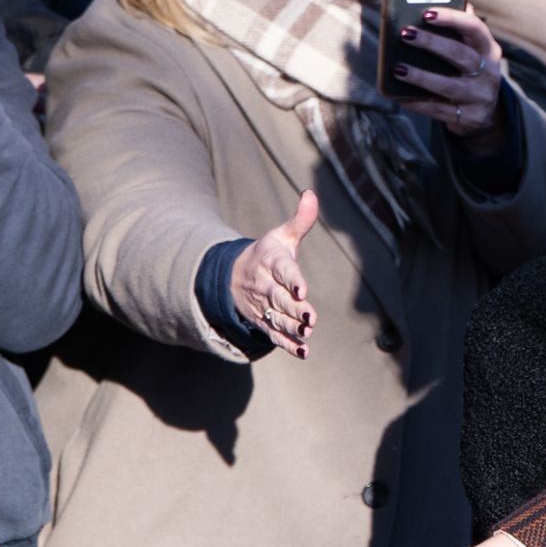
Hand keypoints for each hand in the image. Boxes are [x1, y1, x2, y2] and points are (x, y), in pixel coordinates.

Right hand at [231, 191, 318, 357]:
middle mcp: (266, 286)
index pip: (283, 270)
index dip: (293, 280)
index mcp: (272, 262)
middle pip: (280, 299)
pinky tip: (303, 353)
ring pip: (278, 319)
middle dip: (294, 309)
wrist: (233, 277)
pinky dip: (288, 346)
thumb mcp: (281, 236)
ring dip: (292, 329)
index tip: (302, 289)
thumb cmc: (268, 255)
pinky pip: (275, 336)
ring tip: (307, 333)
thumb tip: (311, 194)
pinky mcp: (265, 322)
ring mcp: (264, 306)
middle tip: (309, 318)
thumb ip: (300, 220)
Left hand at [391, 5, 504, 142]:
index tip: (427, 13)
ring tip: (398, 69)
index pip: (475, 27)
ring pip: (449, 85)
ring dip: (422, 77)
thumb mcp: (472, 52)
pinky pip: (440, 109)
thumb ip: (461, 30)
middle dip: (431, 43)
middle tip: (405, 34)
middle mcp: (489, 73)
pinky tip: (401, 96)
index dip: (452, 18)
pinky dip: (419, 102)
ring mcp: (481, 97)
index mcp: (489, 50)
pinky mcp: (470, 117)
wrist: (483, 114)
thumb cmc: (469, 74)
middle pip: (461, 55)